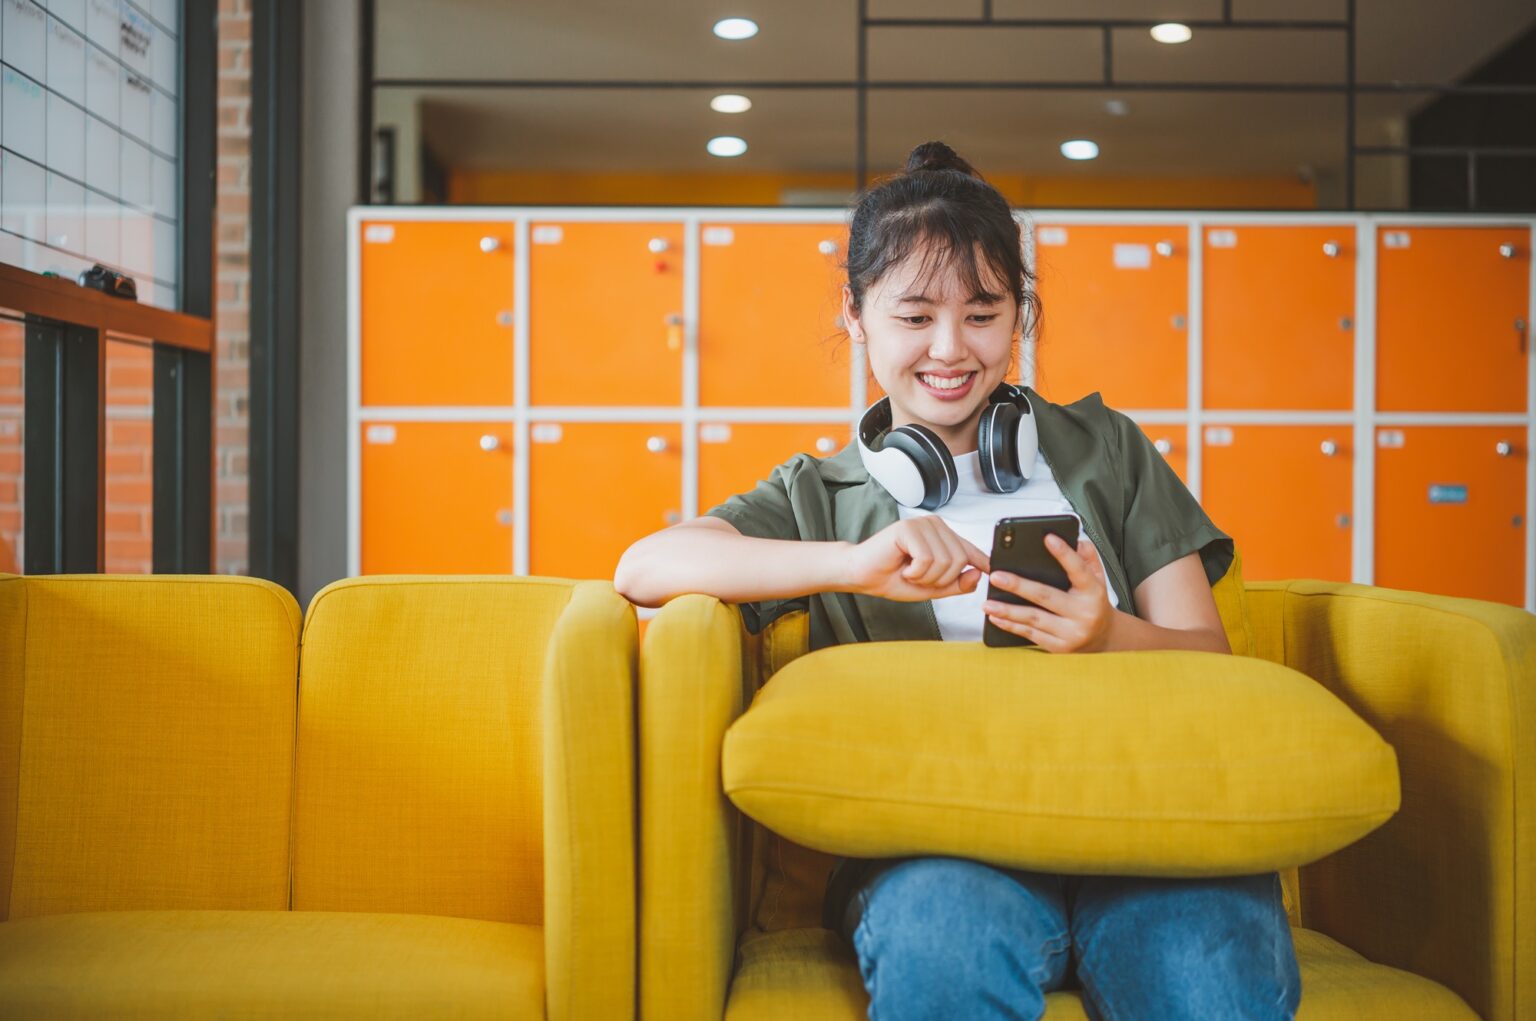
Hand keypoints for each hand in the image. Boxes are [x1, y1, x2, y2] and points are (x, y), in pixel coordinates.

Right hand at [842, 517, 989, 601]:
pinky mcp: (908, 528)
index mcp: (943, 536)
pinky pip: (927, 559)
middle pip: (960, 560)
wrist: (861, 575)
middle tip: (918, 578)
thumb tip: (978, 575)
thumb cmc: (892, 577)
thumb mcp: (932, 588)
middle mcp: (935, 526)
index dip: (982, 562)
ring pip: (945, 561)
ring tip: (909, 572)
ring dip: (926, 577)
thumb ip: (956, 584)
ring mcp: (922, 524)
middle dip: (940, 580)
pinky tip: (903, 567)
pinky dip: (915, 572)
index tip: (993, 570)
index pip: (970, 550)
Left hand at [984, 534, 1112, 652]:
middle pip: (1046, 596)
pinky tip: (996, 617)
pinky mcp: (1059, 647)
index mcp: (1093, 592)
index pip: (1079, 570)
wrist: (1103, 639)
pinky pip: (1031, 634)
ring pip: (1034, 618)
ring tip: (987, 603)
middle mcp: (1083, 613)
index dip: (1064, 554)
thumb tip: (1075, 541)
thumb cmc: (1094, 603)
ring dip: (1008, 610)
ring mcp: (1071, 633)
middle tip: (996, 576)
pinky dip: (1011, 626)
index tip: (1048, 539)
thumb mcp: (1098, 578)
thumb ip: (1087, 557)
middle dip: (1018, 586)